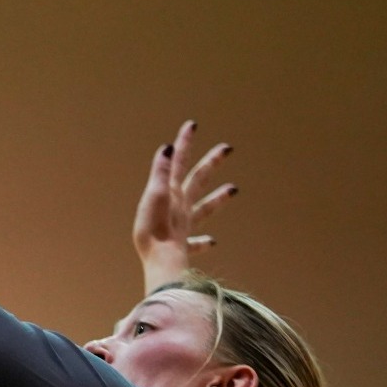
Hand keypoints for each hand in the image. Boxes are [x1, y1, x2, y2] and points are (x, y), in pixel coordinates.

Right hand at [133, 120, 236, 291]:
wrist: (161, 261)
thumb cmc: (154, 230)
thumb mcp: (153, 196)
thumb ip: (160, 173)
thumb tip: (169, 148)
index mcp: (173, 193)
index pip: (179, 162)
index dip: (185, 143)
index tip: (193, 125)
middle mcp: (182, 207)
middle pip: (199, 180)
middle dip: (211, 162)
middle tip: (227, 148)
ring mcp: (185, 226)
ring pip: (205, 209)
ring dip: (218, 198)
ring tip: (233, 189)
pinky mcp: (182, 245)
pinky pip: (195, 244)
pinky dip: (203, 243)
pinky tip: (212, 242)